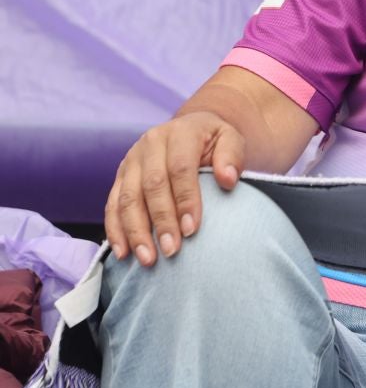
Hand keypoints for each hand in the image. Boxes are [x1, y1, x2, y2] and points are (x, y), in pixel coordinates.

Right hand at [105, 114, 244, 266]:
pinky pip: (112, 205)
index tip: (192, 230)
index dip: (185, 200)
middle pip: (151, 186)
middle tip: (170, 250)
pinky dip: (116, 230)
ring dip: (135, 231)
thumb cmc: (214, 141)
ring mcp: (131, 160)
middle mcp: (150, 144)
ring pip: (127, 198)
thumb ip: (232, 155)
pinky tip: (123, 252)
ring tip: (148, 259)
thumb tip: (228, 179)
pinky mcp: (120, 176)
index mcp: (179, 133)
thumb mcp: (230, 138)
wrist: (192, 128)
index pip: (180, 169)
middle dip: (161, 221)